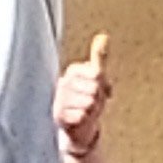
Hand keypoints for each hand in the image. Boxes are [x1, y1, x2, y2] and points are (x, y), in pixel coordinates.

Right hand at [53, 32, 111, 153]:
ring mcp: (59, 99)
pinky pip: (83, 116)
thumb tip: (104, 36)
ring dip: (92, 111)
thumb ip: (99, 58)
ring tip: (85, 111)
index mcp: (73, 71)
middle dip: (98, 99)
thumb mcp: (96, 78)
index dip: (103, 86)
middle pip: (95, 89)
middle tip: (91, 104)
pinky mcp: (58, 116)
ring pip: (89, 103)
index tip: (98, 90)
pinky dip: (85, 121)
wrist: (78, 126)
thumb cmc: (88, 98)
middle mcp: (63, 83)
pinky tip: (80, 120)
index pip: (97, 74)